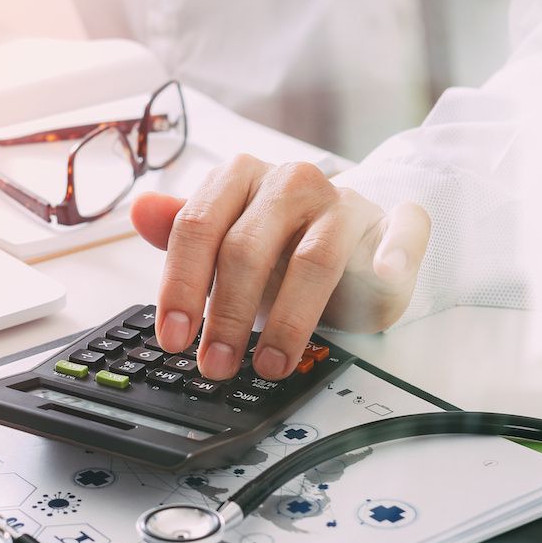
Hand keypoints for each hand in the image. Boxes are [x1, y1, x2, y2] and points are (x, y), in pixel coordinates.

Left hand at [130, 154, 429, 380]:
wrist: (351, 229)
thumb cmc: (278, 241)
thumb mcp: (225, 238)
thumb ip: (184, 231)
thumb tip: (139, 210)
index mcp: (240, 177)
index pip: (198, 227)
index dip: (181, 286)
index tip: (174, 340)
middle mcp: (291, 182)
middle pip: (248, 248)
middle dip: (227, 314)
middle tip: (215, 364)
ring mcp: (344, 202)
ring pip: (315, 259)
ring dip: (290, 319)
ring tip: (270, 365)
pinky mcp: (392, 223)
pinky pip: (401, 234)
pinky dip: (393, 258)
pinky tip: (381, 281)